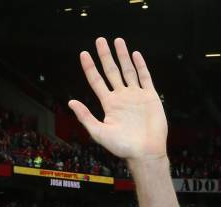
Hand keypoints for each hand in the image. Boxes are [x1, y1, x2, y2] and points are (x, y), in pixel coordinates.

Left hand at [68, 38, 166, 161]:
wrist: (145, 152)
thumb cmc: (122, 147)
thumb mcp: (99, 132)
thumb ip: (85, 117)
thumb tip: (70, 102)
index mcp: (109, 105)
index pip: (97, 81)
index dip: (90, 68)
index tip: (83, 54)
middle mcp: (121, 98)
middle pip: (111, 71)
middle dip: (105, 56)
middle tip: (99, 40)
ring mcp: (136, 96)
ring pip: (128, 71)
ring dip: (122, 56)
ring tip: (117, 41)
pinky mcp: (150, 97)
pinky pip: (145, 77)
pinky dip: (140, 65)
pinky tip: (135, 54)